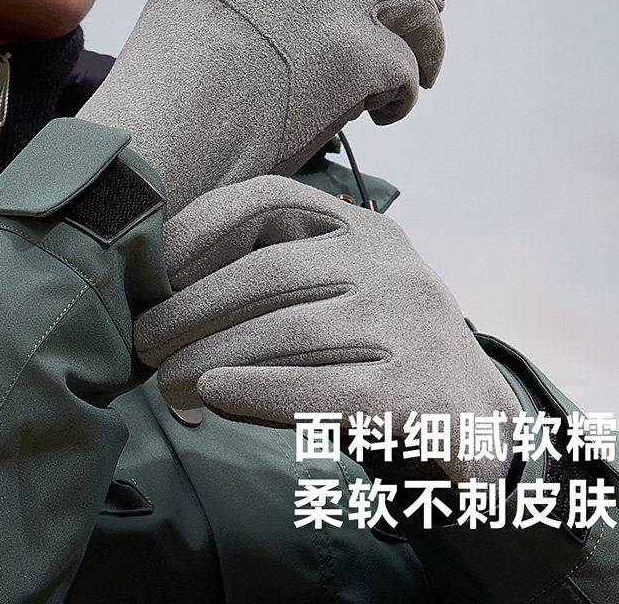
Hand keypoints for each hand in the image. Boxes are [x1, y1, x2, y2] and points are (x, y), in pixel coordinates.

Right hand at [79, 0, 444, 213]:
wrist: (160, 147)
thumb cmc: (171, 104)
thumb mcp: (194, 12)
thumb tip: (340, 10)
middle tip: (433, 12)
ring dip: (427, 39)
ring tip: (421, 75)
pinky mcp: (354, 51)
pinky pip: (405, 67)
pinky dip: (404, 94)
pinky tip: (385, 116)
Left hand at [133, 176, 519, 483]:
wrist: (474, 419)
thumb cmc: (377, 351)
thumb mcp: (339, 296)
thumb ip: (275, 286)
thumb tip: (167, 299)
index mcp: (363, 230)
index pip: (271, 199)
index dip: (200, 224)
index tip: (152, 266)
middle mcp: (390, 264)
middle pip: (267, 275)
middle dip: (189, 310)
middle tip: (143, 346)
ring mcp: (410, 326)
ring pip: (286, 335)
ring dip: (208, 359)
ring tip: (166, 384)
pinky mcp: (418, 393)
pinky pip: (319, 389)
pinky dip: (257, 391)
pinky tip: (215, 395)